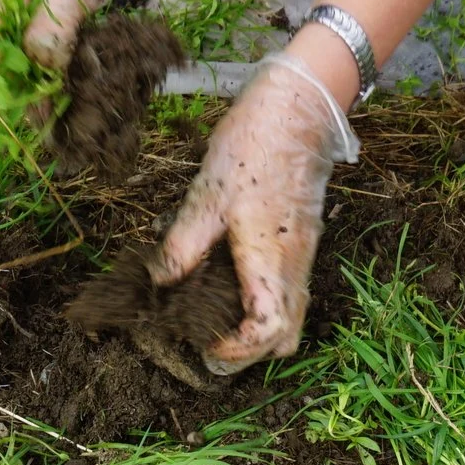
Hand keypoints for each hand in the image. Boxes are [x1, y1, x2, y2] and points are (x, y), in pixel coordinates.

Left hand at [150, 54, 359, 373]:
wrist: (299, 110)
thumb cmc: (253, 147)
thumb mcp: (205, 195)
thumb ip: (183, 244)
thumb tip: (161, 280)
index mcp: (270, 258)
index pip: (266, 330)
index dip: (236, 349)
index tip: (205, 342)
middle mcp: (293, 265)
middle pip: (286, 338)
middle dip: (249, 353)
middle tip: (210, 343)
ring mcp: (303, 256)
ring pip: (292, 318)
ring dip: (258, 332)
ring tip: (219, 321)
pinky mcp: (303, 243)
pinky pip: (290, 294)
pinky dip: (265, 307)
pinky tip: (234, 288)